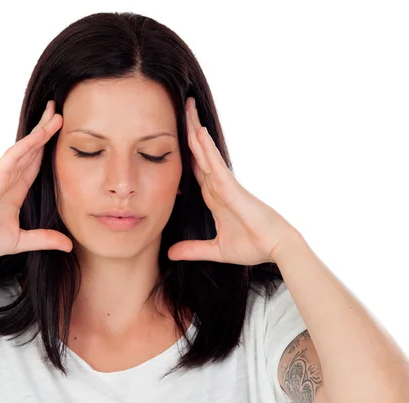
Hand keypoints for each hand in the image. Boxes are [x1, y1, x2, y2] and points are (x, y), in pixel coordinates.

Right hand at [0, 100, 72, 260]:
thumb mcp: (20, 241)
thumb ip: (44, 239)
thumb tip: (68, 245)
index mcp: (16, 191)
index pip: (36, 165)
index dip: (48, 149)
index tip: (62, 136)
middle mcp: (10, 179)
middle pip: (32, 150)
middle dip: (46, 131)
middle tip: (60, 112)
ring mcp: (2, 175)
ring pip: (26, 147)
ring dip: (41, 130)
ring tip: (55, 113)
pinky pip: (14, 156)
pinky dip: (29, 144)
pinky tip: (42, 133)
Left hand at [167, 97, 298, 264]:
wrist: (276, 248)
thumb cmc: (252, 245)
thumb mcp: (215, 249)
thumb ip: (193, 249)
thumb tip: (169, 253)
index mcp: (213, 196)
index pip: (193, 168)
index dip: (182, 152)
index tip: (169, 136)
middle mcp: (217, 185)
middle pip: (197, 153)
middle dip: (187, 131)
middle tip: (177, 107)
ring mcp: (225, 184)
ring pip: (205, 153)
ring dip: (195, 131)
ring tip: (186, 108)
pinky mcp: (233, 188)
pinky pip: (216, 165)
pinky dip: (207, 149)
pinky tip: (198, 133)